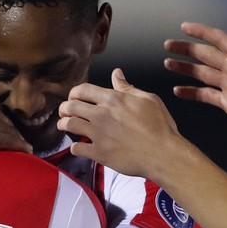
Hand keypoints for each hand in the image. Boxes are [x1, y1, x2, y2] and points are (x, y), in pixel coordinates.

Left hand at [57, 68, 186, 179]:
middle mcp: (102, 114)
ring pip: (69, 125)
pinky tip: (77, 147)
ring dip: (63, 124)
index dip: (74, 92)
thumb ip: (127, 87)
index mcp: (113, 99)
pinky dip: (74, 148)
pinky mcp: (99, 153)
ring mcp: (98, 134)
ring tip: (63, 125)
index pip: (82, 90)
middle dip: (63, 108)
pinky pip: (77, 149)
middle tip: (63, 111)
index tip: (73, 97)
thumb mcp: (148, 99)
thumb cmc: (160, 127)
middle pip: (71, 106)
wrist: (163, 153)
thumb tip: (117, 74)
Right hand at [164, 21, 226, 147]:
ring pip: (202, 73)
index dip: (201, 33)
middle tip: (168, 45)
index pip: (218, 40)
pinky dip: (191, 92)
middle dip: (187, 49)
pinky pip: (204, 95)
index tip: (184, 27)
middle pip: (205, 55)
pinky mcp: (226, 102)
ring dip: (185, 68)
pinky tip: (178, 91)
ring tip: (168, 64)